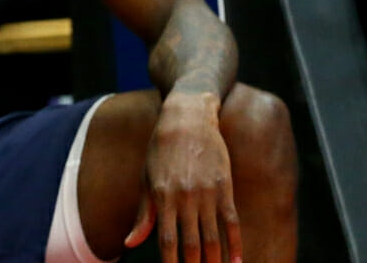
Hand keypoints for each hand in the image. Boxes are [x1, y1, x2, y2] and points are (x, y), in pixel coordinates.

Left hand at [125, 92, 241, 262]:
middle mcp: (185, 197)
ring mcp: (207, 193)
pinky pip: (231, 221)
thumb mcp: (146, 179)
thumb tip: (130, 244)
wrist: (187, 118)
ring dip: (214, 261)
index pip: (166, 241)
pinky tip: (237, 261)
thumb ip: (143, 215)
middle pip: (191, 244)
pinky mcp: (225, 186)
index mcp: (161, 197)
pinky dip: (235, 243)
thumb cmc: (160, 150)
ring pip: (213, 237)